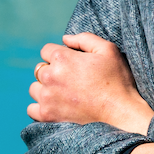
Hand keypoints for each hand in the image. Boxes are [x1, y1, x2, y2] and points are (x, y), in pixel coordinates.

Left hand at [27, 34, 153, 135]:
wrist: (121, 113)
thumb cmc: (117, 80)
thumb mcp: (108, 50)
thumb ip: (84, 38)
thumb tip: (64, 38)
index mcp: (62, 57)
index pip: (46, 50)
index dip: (60, 55)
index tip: (72, 64)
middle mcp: (50, 76)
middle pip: (40, 69)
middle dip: (52, 71)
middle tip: (72, 81)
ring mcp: (47, 97)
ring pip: (35, 89)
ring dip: (45, 89)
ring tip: (64, 94)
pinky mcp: (47, 115)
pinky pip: (31, 109)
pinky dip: (40, 108)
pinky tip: (54, 107)